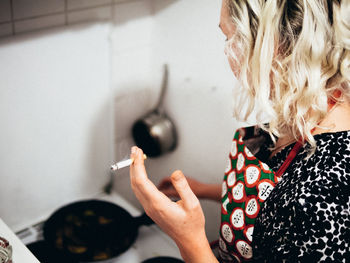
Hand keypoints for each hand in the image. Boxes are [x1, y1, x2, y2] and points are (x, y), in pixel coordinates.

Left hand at [129, 146, 217, 262]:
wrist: (189, 239)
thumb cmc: (192, 224)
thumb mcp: (193, 204)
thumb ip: (183, 187)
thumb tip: (175, 172)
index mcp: (158, 204)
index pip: (141, 181)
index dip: (138, 165)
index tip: (138, 152)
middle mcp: (150, 206)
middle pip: (135, 182)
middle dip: (133, 164)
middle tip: (135, 149)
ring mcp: (149, 208)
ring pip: (136, 187)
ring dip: (135, 171)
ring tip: (137, 157)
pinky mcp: (151, 209)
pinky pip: (140, 191)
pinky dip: (139, 178)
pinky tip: (142, 172)